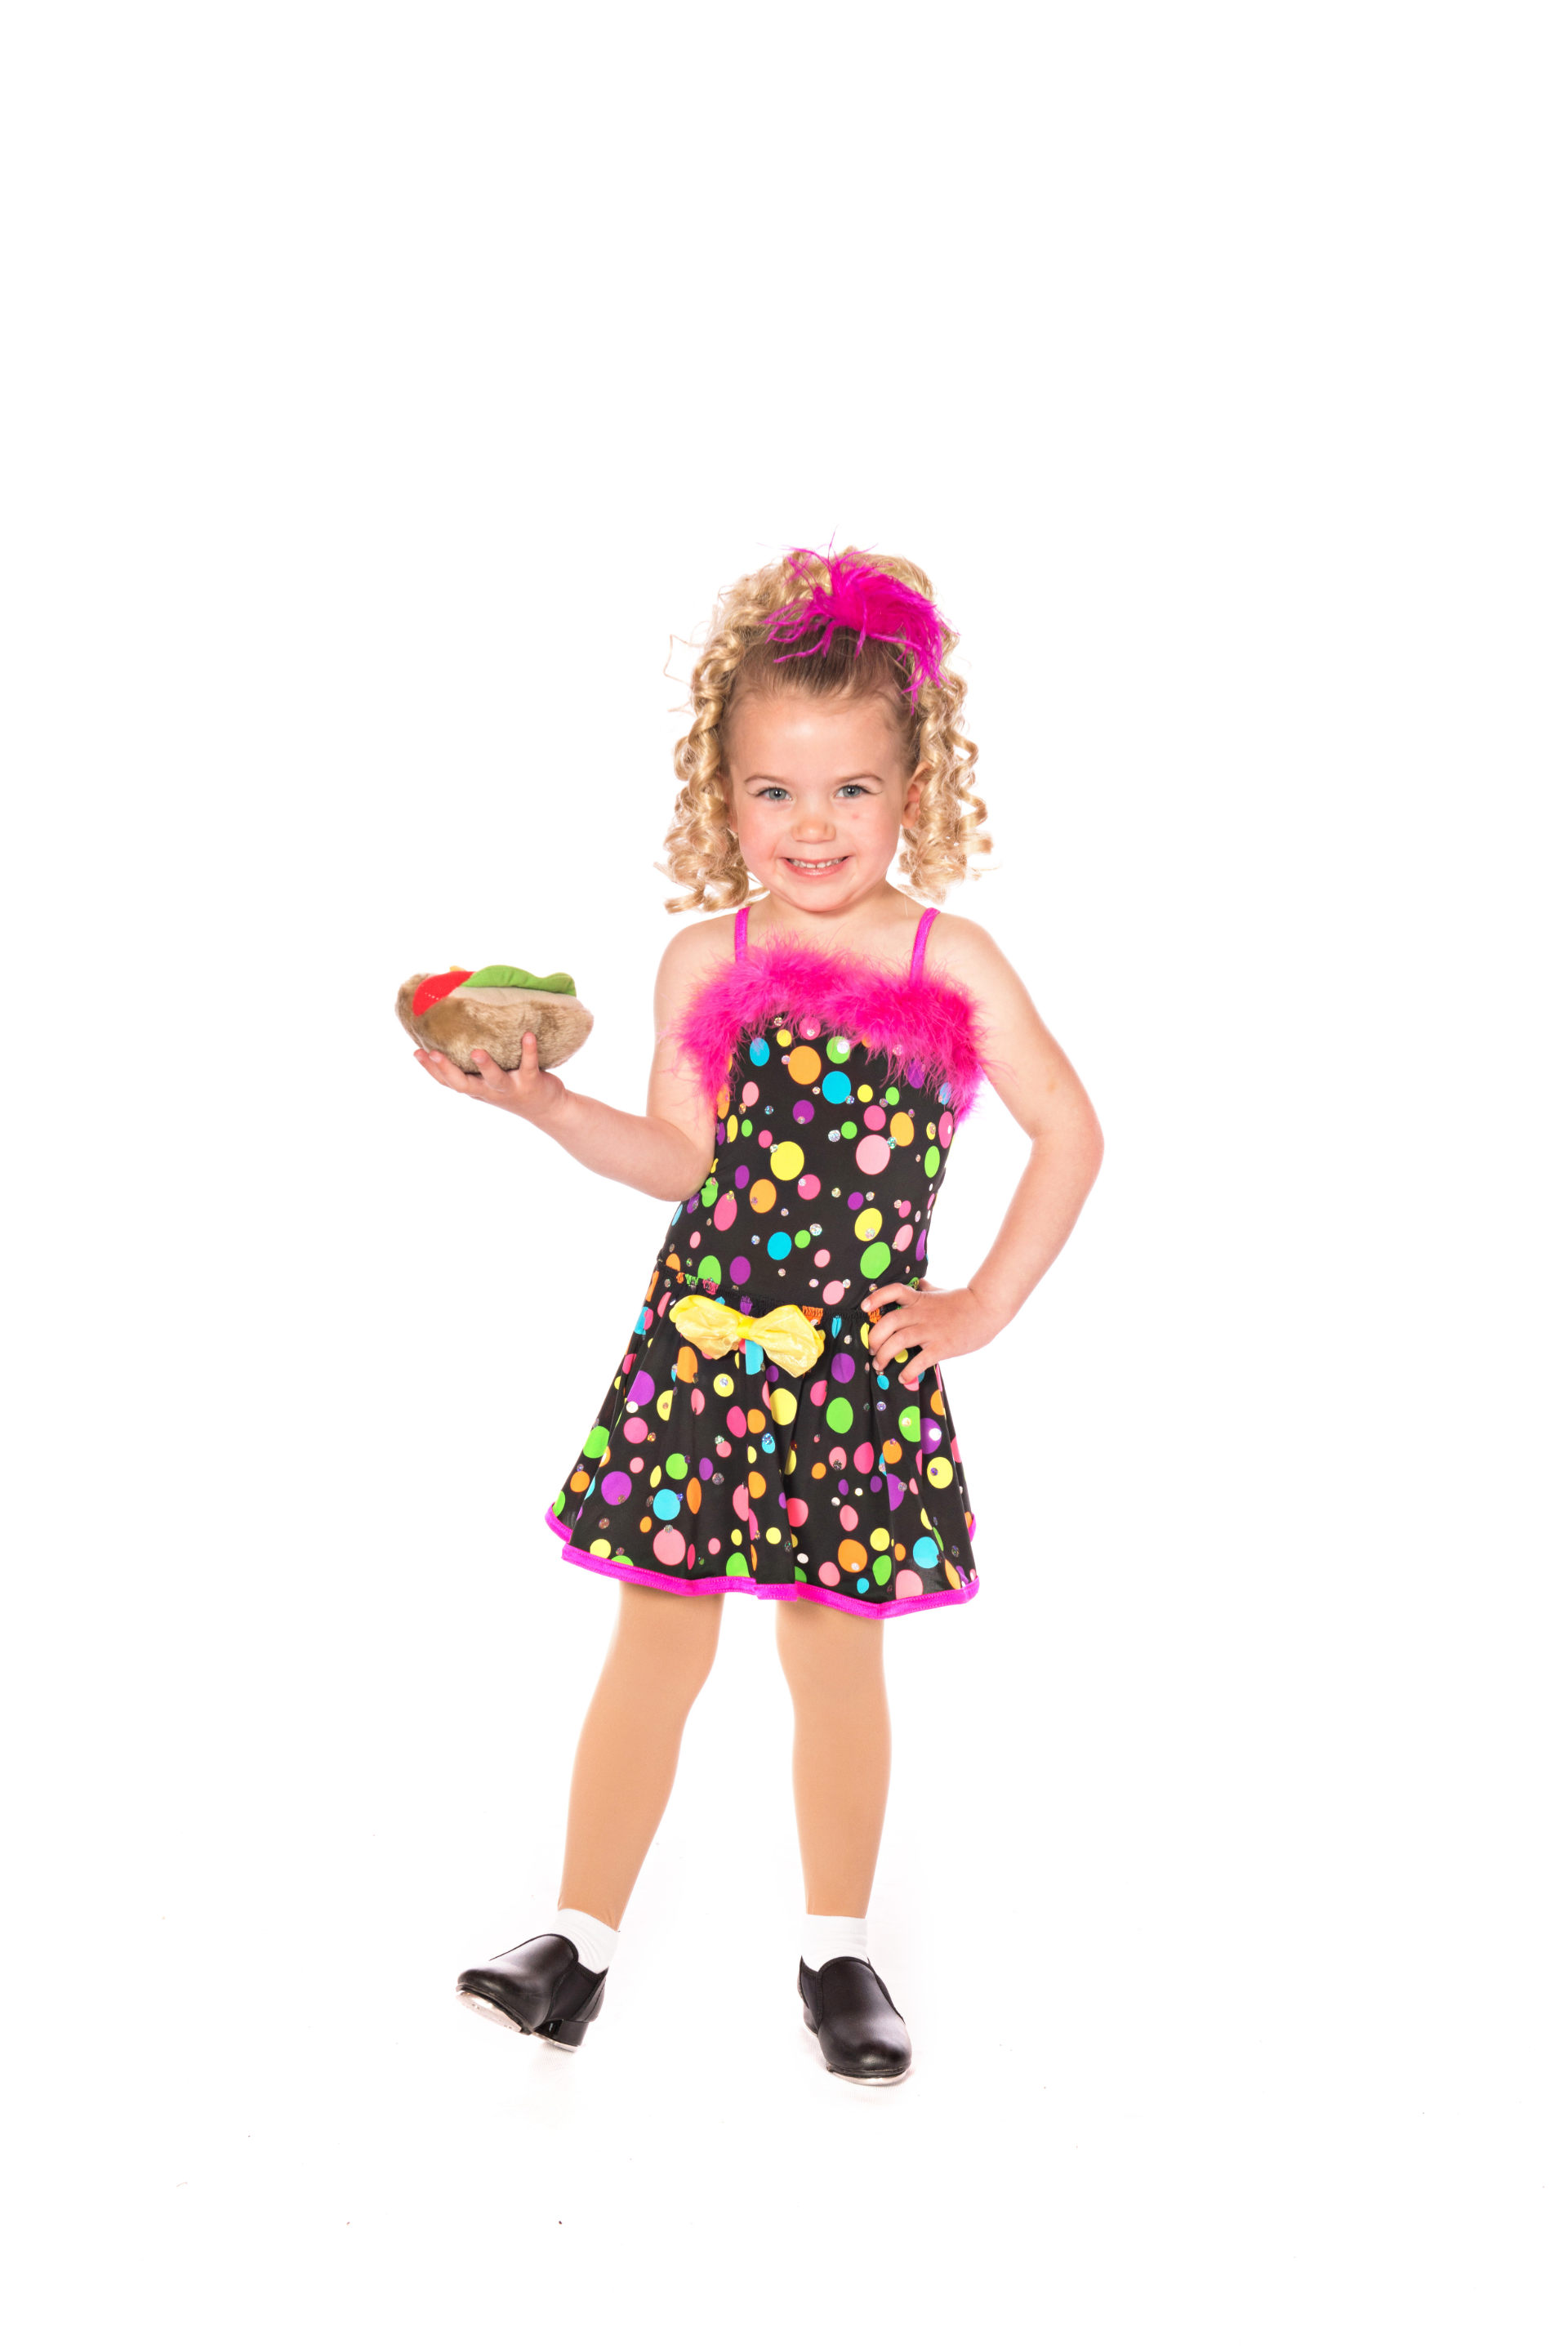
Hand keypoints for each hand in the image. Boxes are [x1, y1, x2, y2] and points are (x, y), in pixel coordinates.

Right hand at [413, 1032, 565, 1121]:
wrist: (547, 1109)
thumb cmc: (512, 1087)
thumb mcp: (489, 1080)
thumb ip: (474, 1064)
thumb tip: (457, 1030)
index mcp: (476, 1088)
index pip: (448, 1082)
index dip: (431, 1069)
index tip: (416, 1051)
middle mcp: (490, 1090)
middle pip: (464, 1085)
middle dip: (447, 1070)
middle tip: (433, 1053)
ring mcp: (511, 1088)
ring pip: (495, 1080)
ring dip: (485, 1066)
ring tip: (477, 1051)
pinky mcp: (532, 1082)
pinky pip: (529, 1066)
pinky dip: (529, 1051)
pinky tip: (528, 1035)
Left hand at [859, 1280, 1001, 1387]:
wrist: (987, 1309)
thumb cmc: (964, 1301)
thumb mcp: (941, 1292)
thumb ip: (926, 1289)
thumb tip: (918, 1282)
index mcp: (919, 1300)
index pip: (893, 1291)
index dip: (876, 1298)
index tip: (864, 1308)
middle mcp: (921, 1314)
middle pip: (888, 1323)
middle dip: (874, 1338)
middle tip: (872, 1350)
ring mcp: (931, 1330)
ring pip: (898, 1341)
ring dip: (884, 1355)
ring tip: (880, 1365)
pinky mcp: (942, 1346)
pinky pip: (919, 1360)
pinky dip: (908, 1370)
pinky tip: (903, 1377)